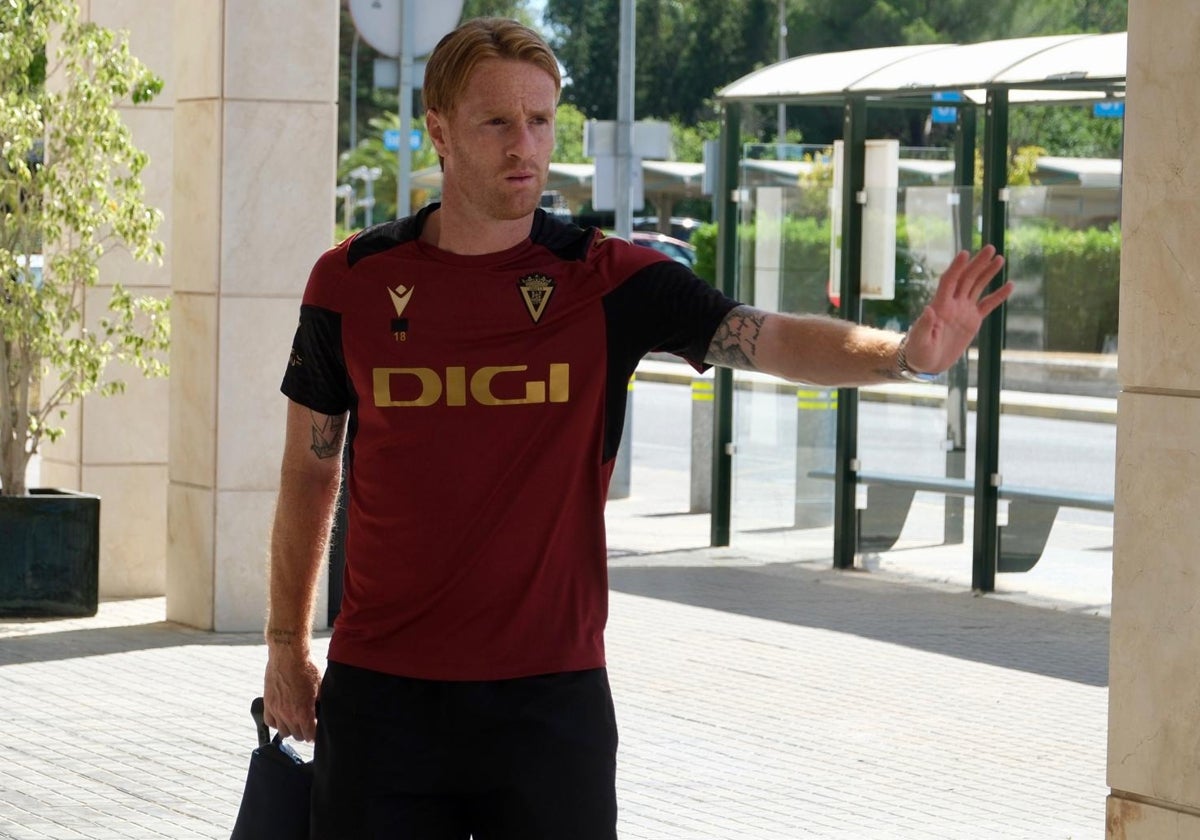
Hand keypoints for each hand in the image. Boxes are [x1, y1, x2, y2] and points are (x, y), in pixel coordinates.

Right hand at [263, 650, 320, 742]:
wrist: (288, 655)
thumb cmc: (307, 668)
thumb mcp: (321, 687)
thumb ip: (321, 703)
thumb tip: (323, 712)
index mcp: (303, 712)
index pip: (310, 735)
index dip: (316, 735)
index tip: (318, 732)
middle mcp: (288, 714)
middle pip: (297, 736)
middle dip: (305, 732)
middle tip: (309, 725)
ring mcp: (276, 710)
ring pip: (283, 732)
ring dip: (291, 729)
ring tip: (297, 722)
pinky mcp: (268, 703)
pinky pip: (270, 722)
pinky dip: (276, 723)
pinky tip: (283, 717)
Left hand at [902, 246, 1011, 373]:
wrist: (927, 363)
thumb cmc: (918, 351)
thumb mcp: (919, 340)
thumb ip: (924, 325)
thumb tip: (928, 310)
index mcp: (939, 305)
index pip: (949, 281)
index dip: (957, 267)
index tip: (965, 253)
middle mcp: (952, 304)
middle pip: (966, 278)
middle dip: (977, 263)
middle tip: (990, 248)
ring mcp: (963, 310)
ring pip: (977, 286)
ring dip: (988, 272)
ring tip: (1000, 258)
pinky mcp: (972, 320)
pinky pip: (988, 305)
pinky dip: (998, 296)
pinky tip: (1010, 285)